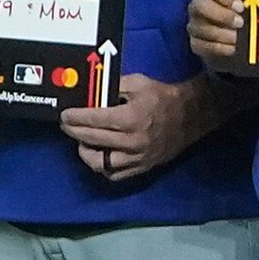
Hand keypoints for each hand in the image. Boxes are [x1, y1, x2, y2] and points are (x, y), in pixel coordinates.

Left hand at [61, 72, 211, 182]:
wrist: (193, 115)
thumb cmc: (164, 97)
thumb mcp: (137, 84)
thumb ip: (112, 88)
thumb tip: (89, 92)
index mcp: (130, 119)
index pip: (92, 120)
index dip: (73, 117)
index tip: (65, 115)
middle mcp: (132, 141)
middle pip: (90, 140)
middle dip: (73, 131)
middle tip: (67, 125)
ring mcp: (137, 157)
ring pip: (99, 164)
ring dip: (86, 152)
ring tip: (83, 141)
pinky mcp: (143, 167)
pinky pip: (115, 175)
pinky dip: (103, 166)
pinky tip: (100, 154)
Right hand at [188, 0, 246, 74]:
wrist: (244, 41)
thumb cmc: (247, 18)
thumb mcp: (251, 5)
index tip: (240, 7)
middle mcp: (199, 7)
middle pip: (200, 5)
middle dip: (221, 15)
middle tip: (240, 23)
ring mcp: (195, 26)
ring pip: (200, 27)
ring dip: (222, 33)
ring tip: (238, 38)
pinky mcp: (195, 43)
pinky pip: (201, 45)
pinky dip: (218, 48)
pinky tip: (232, 48)